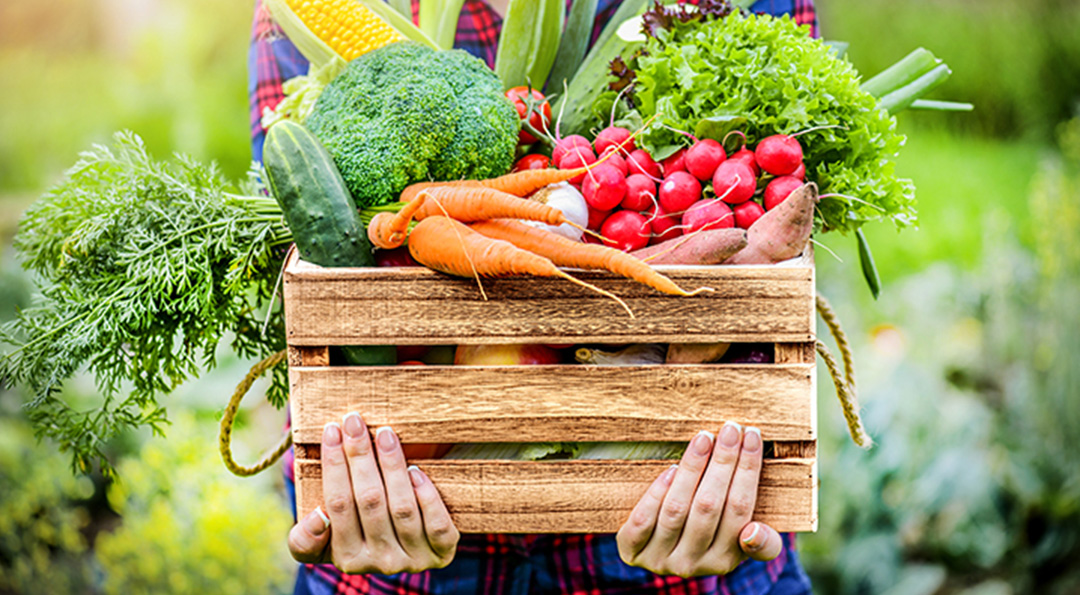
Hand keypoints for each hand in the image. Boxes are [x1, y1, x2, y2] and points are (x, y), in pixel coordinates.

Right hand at [287, 412, 459, 572]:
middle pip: (369, 501)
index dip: (333, 466)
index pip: (337, 505)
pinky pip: (437, 526)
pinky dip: (427, 496)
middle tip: (354, 420)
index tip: (331, 430)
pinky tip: (416, 470)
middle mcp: (380, 562)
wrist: (408, 545)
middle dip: (359, 455)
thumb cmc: (360, 530)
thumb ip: (306, 537)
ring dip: (392, 466)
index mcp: (347, 558)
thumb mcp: (325, 540)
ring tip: (385, 434)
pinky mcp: (442, 552)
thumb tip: (317, 518)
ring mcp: (413, 559)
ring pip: (402, 508)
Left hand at [616, 422, 783, 577]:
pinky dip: (657, 493)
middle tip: (731, 428)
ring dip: (692, 469)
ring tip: (704, 438)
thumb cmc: (708, 536)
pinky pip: (643, 520)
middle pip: (709, 506)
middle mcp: (693, 564)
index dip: (748, 470)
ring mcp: (660, 559)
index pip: (741, 510)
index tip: (752, 436)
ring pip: (677, 509)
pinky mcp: (631, 550)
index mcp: (725, 560)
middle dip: (723, 462)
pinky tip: (671, 468)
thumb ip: (762, 542)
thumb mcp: (739, 543)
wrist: (657, 553)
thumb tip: (754, 532)